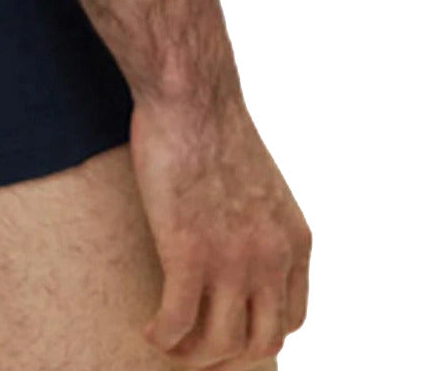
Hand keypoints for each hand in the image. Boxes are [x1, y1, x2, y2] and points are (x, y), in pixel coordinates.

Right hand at [130, 94, 311, 367]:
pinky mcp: (189, 254)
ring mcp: (232, 260)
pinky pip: (179, 322)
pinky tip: (150, 329)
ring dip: (192, 353)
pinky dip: (164, 336)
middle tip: (196, 346)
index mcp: (293, 240)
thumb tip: (235, 235)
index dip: (258, 331)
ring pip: (221, 343)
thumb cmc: (213, 124)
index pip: (291, 317)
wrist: (191, 98)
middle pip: (260, 340)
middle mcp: (271, 258)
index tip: (229, 327)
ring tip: (168, 342)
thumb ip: (259, 218)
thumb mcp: (261, 181)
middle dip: (227, 354)